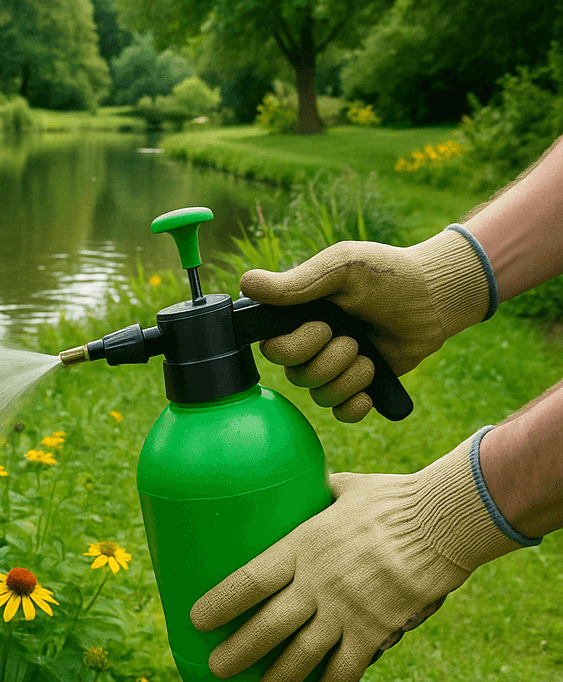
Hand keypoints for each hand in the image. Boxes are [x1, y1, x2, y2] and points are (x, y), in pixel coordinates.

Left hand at [189, 433, 522, 681]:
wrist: (443, 521)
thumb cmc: (392, 498)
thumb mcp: (345, 488)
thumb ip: (321, 493)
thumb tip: (310, 480)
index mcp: (301, 546)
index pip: (248, 580)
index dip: (220, 604)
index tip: (197, 622)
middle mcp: (317, 583)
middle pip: (267, 627)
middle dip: (238, 654)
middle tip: (218, 670)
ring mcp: (346, 610)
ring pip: (301, 656)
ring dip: (277, 680)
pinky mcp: (376, 631)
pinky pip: (347, 670)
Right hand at [240, 226, 495, 421]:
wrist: (435, 296)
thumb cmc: (387, 274)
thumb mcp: (341, 268)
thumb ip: (296, 282)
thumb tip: (245, 283)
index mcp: (299, 318)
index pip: (271, 350)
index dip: (295, 346)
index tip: (324, 325)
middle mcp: (311, 346)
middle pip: (295, 377)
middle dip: (328, 360)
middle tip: (352, 337)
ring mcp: (336, 368)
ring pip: (320, 396)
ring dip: (349, 377)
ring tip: (370, 356)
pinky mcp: (360, 385)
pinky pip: (341, 413)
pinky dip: (354, 406)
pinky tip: (369, 391)